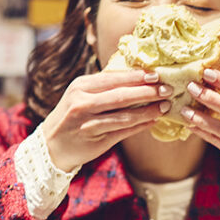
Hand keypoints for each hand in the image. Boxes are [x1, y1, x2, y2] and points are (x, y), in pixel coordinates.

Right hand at [42, 69, 170, 171]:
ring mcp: (88, 123)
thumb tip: (137, 75)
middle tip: (167, 89)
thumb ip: (104, 85)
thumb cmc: (72, 115)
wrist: (51, 145)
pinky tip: (153, 121)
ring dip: (148, 111)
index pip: (113, 77)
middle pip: (121, 96)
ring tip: (164, 106)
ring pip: (124, 116)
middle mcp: (82, 103)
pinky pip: (123, 132)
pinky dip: (140, 126)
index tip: (156, 75)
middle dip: (147, 92)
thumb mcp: (81, 94)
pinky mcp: (95, 141)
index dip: (137, 76)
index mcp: (81, 86)